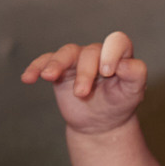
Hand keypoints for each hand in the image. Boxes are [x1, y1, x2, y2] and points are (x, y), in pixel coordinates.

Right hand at [22, 32, 146, 134]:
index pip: (117, 42)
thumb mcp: (133, 92)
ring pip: (66, 53)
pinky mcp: (60, 71)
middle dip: (85, 72)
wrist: (100, 124)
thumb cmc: (120, 104)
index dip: (111, 52)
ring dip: (56, 64)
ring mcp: (77, 61)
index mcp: (119, 56)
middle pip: (89, 52)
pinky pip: (45, 62)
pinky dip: (36, 67)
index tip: (107, 72)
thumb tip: (124, 64)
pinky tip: (28, 77)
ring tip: (49, 77)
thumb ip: (135, 75)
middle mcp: (97, 54)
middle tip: (82, 94)